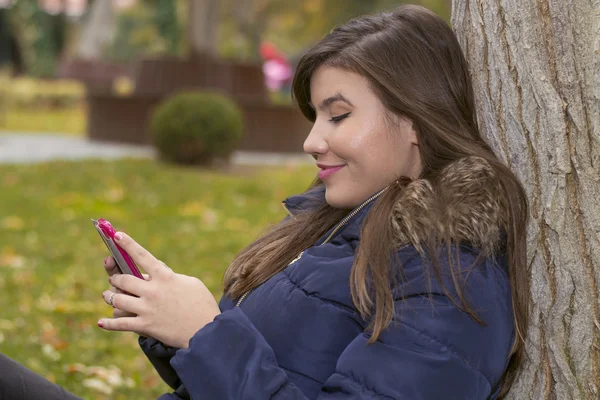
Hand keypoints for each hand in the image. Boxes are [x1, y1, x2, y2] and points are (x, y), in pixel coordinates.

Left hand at [98, 232, 220, 348]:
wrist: (205, 331)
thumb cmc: (202, 304)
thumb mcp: (191, 282)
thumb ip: (171, 275)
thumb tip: (158, 271)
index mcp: (165, 276)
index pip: (142, 255)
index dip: (128, 244)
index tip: (117, 236)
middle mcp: (153, 290)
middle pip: (123, 279)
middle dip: (116, 278)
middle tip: (115, 279)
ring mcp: (147, 308)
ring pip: (117, 299)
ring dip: (110, 297)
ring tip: (108, 296)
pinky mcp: (145, 326)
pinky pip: (120, 324)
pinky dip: (109, 323)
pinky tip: (101, 323)